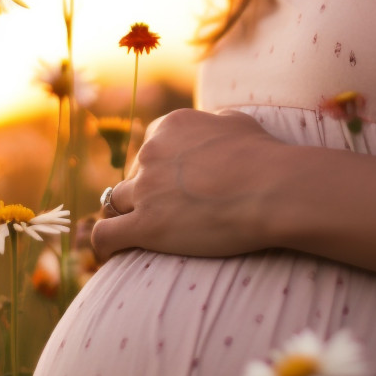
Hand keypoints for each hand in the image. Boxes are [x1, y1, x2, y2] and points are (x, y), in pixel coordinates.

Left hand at [91, 108, 284, 262]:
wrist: (271, 188)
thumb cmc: (263, 156)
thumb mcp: (237, 123)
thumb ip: (214, 122)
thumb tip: (212, 124)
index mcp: (170, 126)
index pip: (149, 145)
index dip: (159, 166)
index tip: (173, 183)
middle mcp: (151, 153)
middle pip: (133, 174)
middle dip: (145, 192)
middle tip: (169, 211)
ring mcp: (145, 190)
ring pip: (115, 201)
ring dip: (126, 215)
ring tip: (136, 233)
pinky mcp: (146, 226)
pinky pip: (105, 235)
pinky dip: (105, 244)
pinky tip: (110, 253)